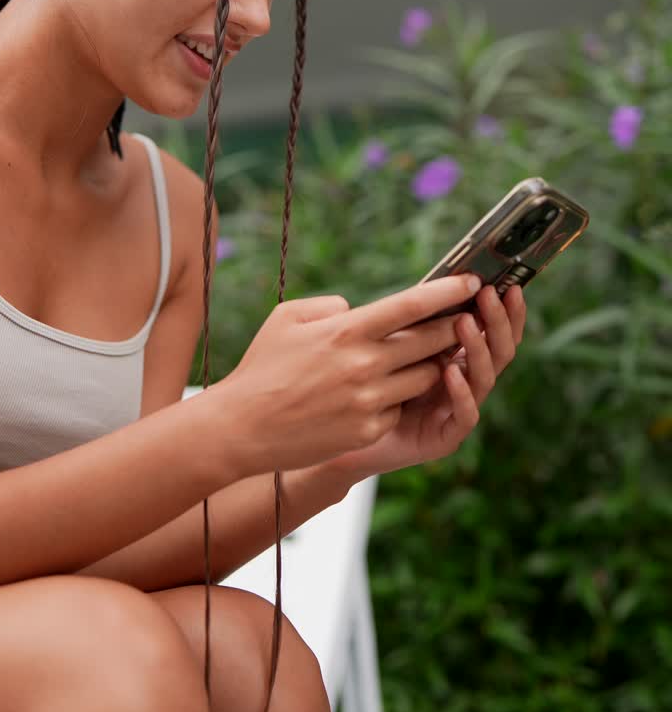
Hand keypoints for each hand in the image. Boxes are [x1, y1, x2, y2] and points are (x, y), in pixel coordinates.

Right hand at [211, 273, 484, 476]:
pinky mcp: (369, 430)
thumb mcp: (287, 317)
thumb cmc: (263, 366)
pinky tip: (384, 393)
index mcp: (346, 331)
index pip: (410, 305)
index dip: (446, 292)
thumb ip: (330, 306)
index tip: (471, 282)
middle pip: (430, 341)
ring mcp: (369, 401)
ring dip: (432, 365)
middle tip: (469, 317)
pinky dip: (398, 398)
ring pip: (424, 377)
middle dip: (454, 327)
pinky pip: (400, 408)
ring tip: (433, 355)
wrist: (241, 427)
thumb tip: (359, 309)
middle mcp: (364, 364)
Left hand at [328, 285, 526, 480]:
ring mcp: (460, 410)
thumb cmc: (373, 380)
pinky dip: (461, 393)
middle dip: (497, 321)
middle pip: (499, 352)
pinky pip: (465, 415)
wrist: (349, 430)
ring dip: (477, 347)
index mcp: (462, 358)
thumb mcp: (397, 344)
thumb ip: (418, 321)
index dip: (508, 310)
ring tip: (465, 322)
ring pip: (485, 378)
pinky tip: (451, 372)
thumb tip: (433, 281)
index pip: (496, 332)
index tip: (511, 284)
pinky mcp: (447, 437)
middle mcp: (469, 383)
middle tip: (489, 294)